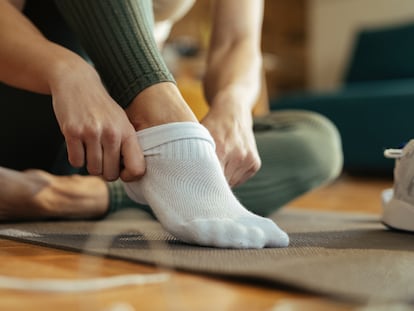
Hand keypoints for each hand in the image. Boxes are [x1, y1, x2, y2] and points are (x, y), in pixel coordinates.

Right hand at [49, 61, 144, 181]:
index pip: (137, 169)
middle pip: (111, 174)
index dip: (129, 176)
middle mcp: (112, 133)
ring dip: (90, 164)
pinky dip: (76, 158)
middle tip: (101, 158)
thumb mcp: (122, 122)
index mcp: (128, 132)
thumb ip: (127, 146)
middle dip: (105, 171)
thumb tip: (131, 175)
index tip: (121, 171)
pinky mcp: (72, 132)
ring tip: (90, 149)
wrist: (77, 83)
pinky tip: (78, 144)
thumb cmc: (102, 108)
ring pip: (93, 170)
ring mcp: (91, 133)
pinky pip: (76, 162)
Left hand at [201, 96, 260, 186]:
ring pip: (230, 183)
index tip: (195, 183)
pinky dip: (232, 176)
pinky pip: (239, 180)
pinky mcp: (255, 163)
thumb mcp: (199, 136)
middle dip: (211, 181)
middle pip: (220, 183)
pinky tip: (228, 162)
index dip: (201, 184)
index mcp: (221, 149)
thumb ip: (193, 156)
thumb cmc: (212, 125)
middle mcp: (238, 155)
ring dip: (222, 179)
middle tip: (203, 175)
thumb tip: (183, 176)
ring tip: (218, 163)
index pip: (211, 179)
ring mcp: (248, 160)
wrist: (233, 112)